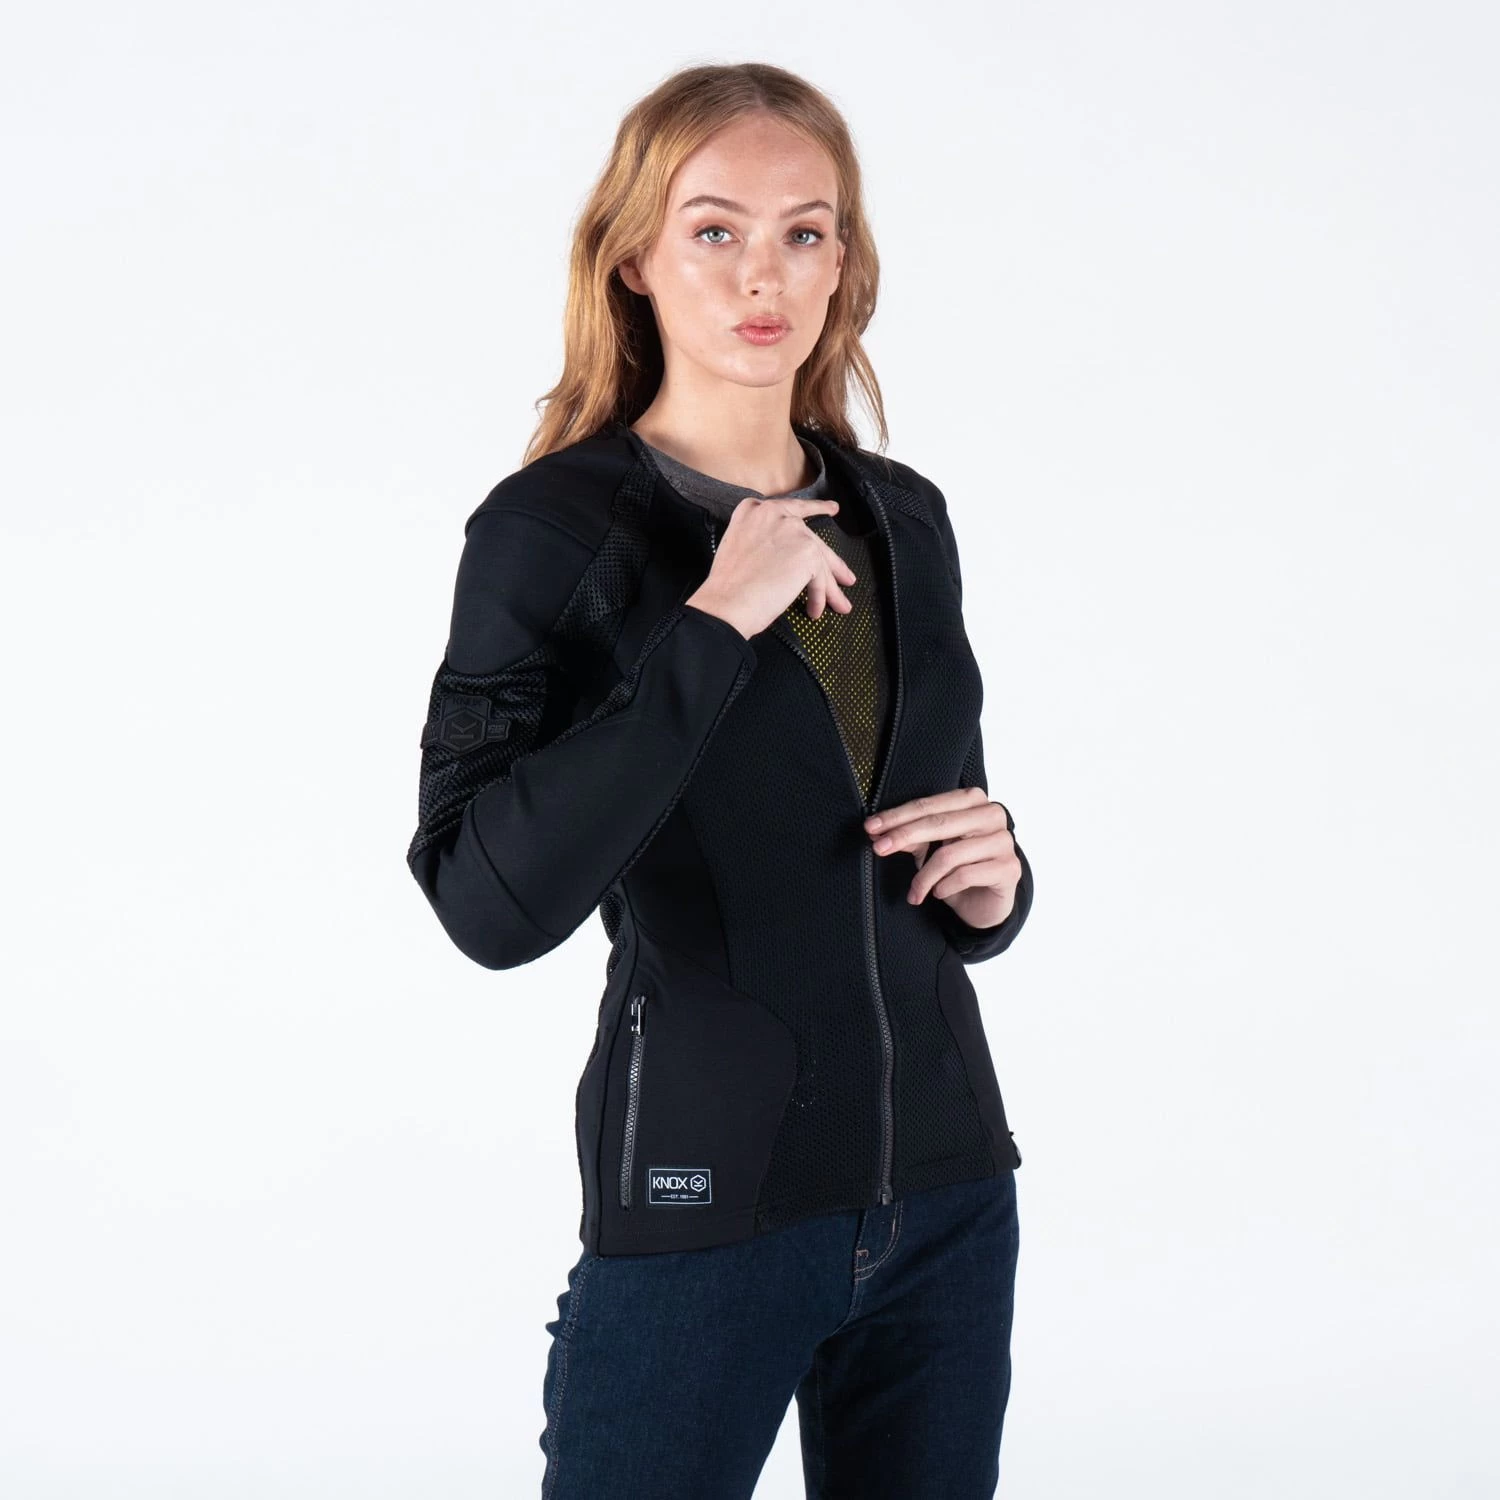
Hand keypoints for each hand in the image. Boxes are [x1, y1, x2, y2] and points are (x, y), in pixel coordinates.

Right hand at [684, 496, 857, 638]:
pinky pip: (820, 578)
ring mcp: (793, 530)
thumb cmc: (727, 586)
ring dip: (830, 588)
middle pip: (811, 539)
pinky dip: (819, 597)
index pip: (791, 508)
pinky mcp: (808, 552)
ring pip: (820, 561)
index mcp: (754, 510)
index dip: (816, 510)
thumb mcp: (739, 547)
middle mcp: (775, 514)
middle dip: (831, 563)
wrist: (726, 602)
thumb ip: (763, 541)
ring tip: (840, 604)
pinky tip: (814, 611)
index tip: (831, 510)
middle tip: (845, 575)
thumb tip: (788, 559)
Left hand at [863, 788, 1020, 929]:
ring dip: (924, 877)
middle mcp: (992, 815)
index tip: (872, 827)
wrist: (986, 902)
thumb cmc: (958, 869)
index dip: (898, 816)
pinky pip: (965, 875)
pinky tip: (939, 893)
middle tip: (878, 849)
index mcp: (973, 801)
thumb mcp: (930, 850)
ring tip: (915, 891)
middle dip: (903, 836)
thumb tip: (878, 832)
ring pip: (950, 854)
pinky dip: (944, 887)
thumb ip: (911, 837)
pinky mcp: (1009, 868)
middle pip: (939, 822)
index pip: (929, 805)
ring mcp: (1004, 841)